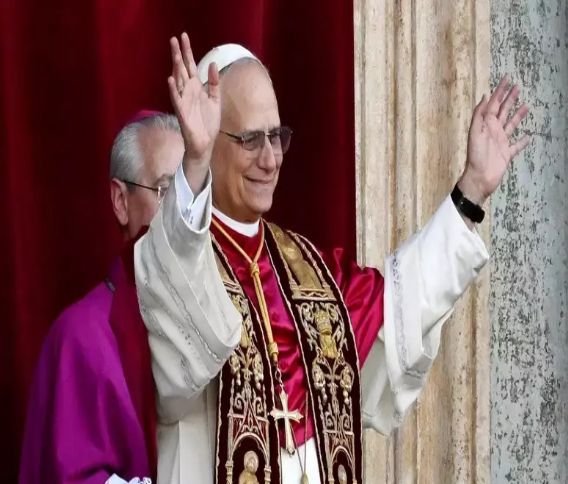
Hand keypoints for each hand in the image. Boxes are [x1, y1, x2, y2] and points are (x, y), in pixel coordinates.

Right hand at [167, 33, 219, 190]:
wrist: (205, 143)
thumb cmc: (208, 123)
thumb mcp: (215, 100)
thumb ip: (213, 83)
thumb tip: (212, 64)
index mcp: (196, 88)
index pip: (190, 65)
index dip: (187, 51)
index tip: (184, 36)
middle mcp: (188, 92)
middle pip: (182, 69)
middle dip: (178, 54)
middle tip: (174, 38)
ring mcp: (184, 101)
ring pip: (178, 81)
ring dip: (176, 68)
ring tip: (175, 54)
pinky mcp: (182, 112)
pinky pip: (177, 99)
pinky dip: (174, 90)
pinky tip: (171, 79)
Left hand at [459, 76, 530, 204]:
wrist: (479, 178)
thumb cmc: (475, 156)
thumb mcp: (475, 132)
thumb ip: (479, 115)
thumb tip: (485, 97)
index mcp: (486, 125)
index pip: (494, 103)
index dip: (500, 91)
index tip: (507, 78)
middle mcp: (494, 131)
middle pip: (503, 111)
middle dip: (509, 98)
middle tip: (517, 86)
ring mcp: (501, 142)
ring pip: (511, 125)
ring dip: (518, 115)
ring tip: (526, 105)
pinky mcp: (507, 153)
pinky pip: (517, 145)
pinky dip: (523, 141)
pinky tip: (529, 136)